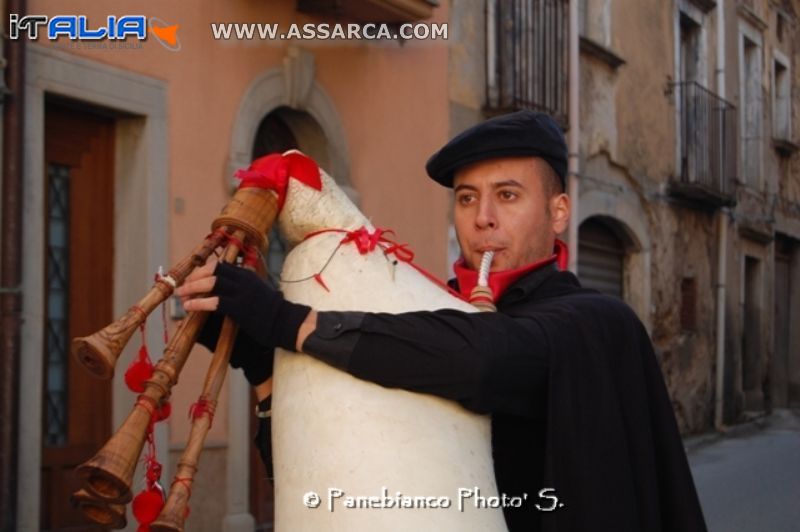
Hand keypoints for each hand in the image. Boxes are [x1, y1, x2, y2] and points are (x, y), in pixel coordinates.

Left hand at [176, 260, 311, 382]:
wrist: (287, 323)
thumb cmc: (272, 311)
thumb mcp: (257, 292)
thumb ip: (242, 287)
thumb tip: (222, 290)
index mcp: (247, 273)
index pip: (219, 265)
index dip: (202, 271)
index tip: (191, 278)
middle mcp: (244, 279)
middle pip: (213, 270)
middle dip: (194, 277)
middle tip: (183, 287)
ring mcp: (242, 292)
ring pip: (211, 283)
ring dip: (192, 288)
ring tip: (181, 296)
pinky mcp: (239, 308)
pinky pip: (214, 302)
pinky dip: (198, 303)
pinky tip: (189, 307)